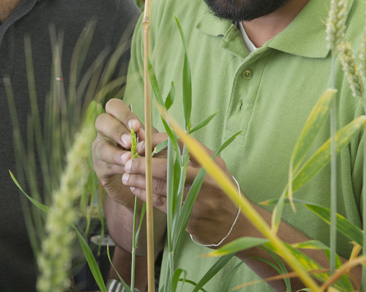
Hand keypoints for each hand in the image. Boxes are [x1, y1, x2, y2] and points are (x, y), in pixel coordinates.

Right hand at [92, 98, 149, 208]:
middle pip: (101, 122)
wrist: (140, 180)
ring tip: (129, 158)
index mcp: (117, 120)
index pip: (113, 106)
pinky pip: (105, 165)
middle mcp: (105, 133)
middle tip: (130, 142)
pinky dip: (117, 167)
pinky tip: (127, 169)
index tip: (136, 126)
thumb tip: (142, 132)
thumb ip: (147, 136)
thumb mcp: (149, 142)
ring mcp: (99, 150)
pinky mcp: (99, 168)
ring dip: (115, 153)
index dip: (123, 114)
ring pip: (101, 147)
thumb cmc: (145, 155)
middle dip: (116, 131)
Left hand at [121, 139, 244, 247]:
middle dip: (141, 165)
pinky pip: (161, 204)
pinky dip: (145, 196)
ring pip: (160, 188)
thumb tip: (153, 140)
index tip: (142, 145)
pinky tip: (136, 191)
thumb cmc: (220, 191)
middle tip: (126, 162)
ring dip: (138, 181)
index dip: (156, 142)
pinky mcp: (190, 218)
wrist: (239, 225)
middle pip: (166, 167)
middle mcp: (206, 179)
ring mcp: (198, 200)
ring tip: (126, 176)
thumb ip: (188, 155)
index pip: (179, 143)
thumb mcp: (212, 168)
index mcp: (211, 162)